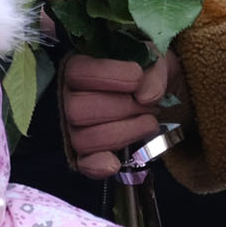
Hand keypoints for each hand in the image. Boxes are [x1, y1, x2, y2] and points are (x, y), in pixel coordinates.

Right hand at [61, 51, 185, 179]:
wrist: (156, 92)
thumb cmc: (146, 72)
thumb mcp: (154, 61)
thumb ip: (152, 73)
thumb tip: (145, 95)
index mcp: (77, 68)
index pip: (78, 73)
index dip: (109, 76)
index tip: (138, 77)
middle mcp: (69, 98)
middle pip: (77, 110)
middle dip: (121, 108)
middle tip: (148, 104)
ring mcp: (76, 128)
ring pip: (83, 139)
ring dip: (124, 133)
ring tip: (149, 122)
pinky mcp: (88, 153)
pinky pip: (84, 164)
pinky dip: (98, 165)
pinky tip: (116, 163)